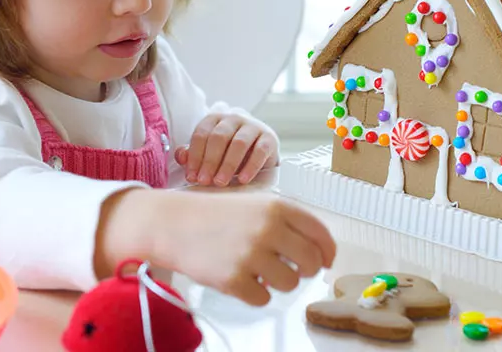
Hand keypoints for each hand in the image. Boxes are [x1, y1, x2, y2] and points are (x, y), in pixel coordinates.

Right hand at [155, 192, 335, 305]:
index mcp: (277, 207)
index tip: (326, 261)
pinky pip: (263, 298)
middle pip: (310, 262)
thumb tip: (322, 251)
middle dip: (307, 271)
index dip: (328, 251)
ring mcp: (250, 254)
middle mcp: (267, 228)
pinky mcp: (233, 279)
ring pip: (290, 284)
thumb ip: (288, 222)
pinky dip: (255, 293)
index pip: (320, 233)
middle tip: (294, 270)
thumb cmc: (217, 215)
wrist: (173, 223)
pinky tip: (241, 277)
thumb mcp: (257, 204)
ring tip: (259, 270)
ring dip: (279, 282)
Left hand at [175, 112, 279, 186]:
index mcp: (215, 118)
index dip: (195, 156)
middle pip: (219, 137)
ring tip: (221, 182)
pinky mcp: (269, 138)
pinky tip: (243, 180)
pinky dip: (250, 167)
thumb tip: (181, 156)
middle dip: (210, 161)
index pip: (201, 134)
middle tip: (204, 181)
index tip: (192, 177)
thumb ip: (194, 154)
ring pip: (239, 143)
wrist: (260, 152)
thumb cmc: (229, 153)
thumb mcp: (210, 153)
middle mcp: (234, 118)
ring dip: (228, 165)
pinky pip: (260, 151)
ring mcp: (253, 126)